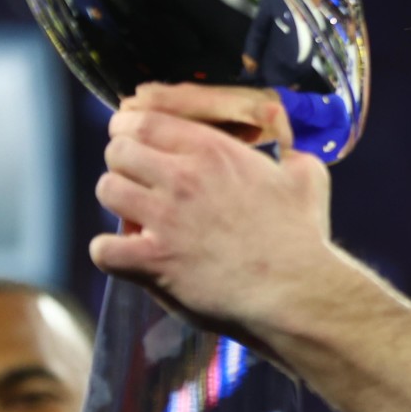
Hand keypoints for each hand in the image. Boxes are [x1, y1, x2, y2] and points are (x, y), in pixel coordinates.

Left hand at [89, 82, 331, 338]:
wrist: (295, 291)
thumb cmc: (303, 236)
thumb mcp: (307, 178)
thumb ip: (292, 157)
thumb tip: (292, 156)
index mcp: (214, 151)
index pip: (144, 120)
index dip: (129, 129)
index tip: (132, 139)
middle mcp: (183, 177)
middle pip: (118, 150)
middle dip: (122, 164)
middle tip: (137, 181)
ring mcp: (165, 219)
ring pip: (107, 190)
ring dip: (117, 203)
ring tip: (135, 217)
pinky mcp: (154, 261)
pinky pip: (103, 249)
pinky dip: (109, 253)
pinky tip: (130, 257)